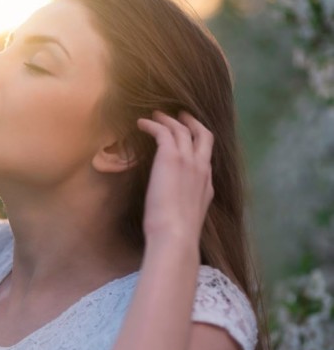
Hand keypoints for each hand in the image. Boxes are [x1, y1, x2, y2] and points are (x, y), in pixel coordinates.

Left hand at [136, 110, 213, 248]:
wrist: (176, 235)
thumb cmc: (177, 233)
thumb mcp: (188, 216)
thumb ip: (184, 204)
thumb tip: (173, 204)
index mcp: (207, 184)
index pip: (205, 157)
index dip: (197, 145)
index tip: (188, 139)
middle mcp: (202, 168)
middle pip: (204, 135)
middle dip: (193, 122)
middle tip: (181, 114)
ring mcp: (189, 160)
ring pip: (182, 130)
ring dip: (169, 119)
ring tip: (156, 114)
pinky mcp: (171, 156)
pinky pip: (163, 132)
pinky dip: (152, 124)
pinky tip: (141, 123)